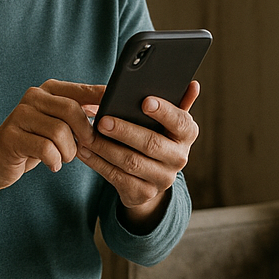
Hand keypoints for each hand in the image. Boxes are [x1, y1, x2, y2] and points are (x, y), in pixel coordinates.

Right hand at [0, 80, 100, 206]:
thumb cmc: (33, 143)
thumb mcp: (57, 125)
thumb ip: (78, 115)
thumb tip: (109, 110)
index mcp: (47, 90)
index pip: (81, 91)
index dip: (101, 100)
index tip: (117, 109)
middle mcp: (33, 97)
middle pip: (71, 110)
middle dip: (84, 133)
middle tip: (85, 146)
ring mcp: (19, 116)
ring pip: (59, 132)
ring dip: (68, 151)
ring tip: (63, 158)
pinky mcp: (11, 137)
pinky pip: (45, 149)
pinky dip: (54, 161)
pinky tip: (52, 164)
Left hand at [77, 83, 199, 229]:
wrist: (152, 178)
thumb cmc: (157, 137)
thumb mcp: (168, 122)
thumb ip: (176, 102)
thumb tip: (193, 84)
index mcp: (187, 134)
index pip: (180, 121)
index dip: (164, 112)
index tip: (145, 101)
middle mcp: (179, 158)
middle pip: (151, 144)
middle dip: (125, 131)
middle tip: (102, 121)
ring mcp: (162, 179)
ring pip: (131, 162)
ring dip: (106, 148)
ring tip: (87, 135)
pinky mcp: (143, 193)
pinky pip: (117, 178)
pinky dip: (98, 163)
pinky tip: (85, 151)